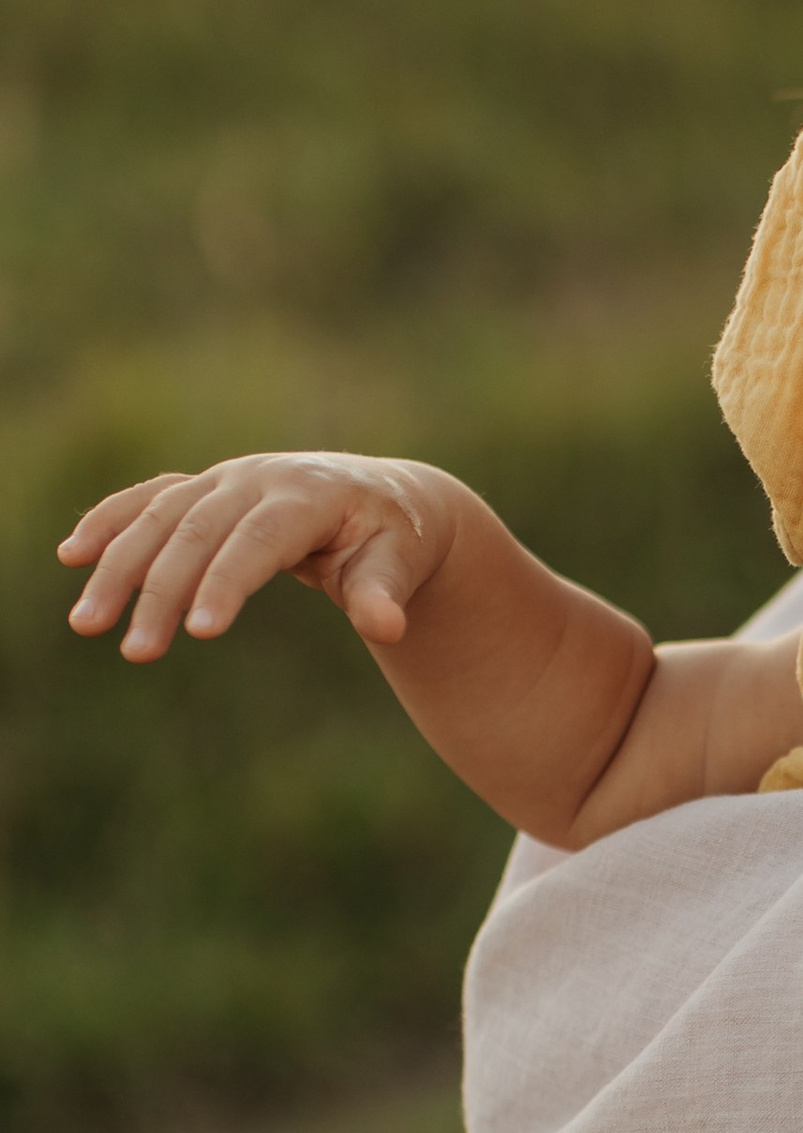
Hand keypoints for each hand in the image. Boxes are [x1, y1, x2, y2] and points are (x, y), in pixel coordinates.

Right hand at [61, 451, 466, 659]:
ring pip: (160, 518)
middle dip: (160, 591)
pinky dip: (109, 524)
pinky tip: (72, 556)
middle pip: (197, 533)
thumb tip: (387, 627)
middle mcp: (256, 479)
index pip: (257, 541)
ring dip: (117, 567)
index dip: (225, 583)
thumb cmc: (396, 540)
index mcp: (307, 495)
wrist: (385, 498)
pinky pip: (148, 502)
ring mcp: (225, 480)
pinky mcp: (204, 489)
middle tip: (135, 652)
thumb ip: (386, 593)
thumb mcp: (401, 564)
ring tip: (88, 623)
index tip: (197, 632)